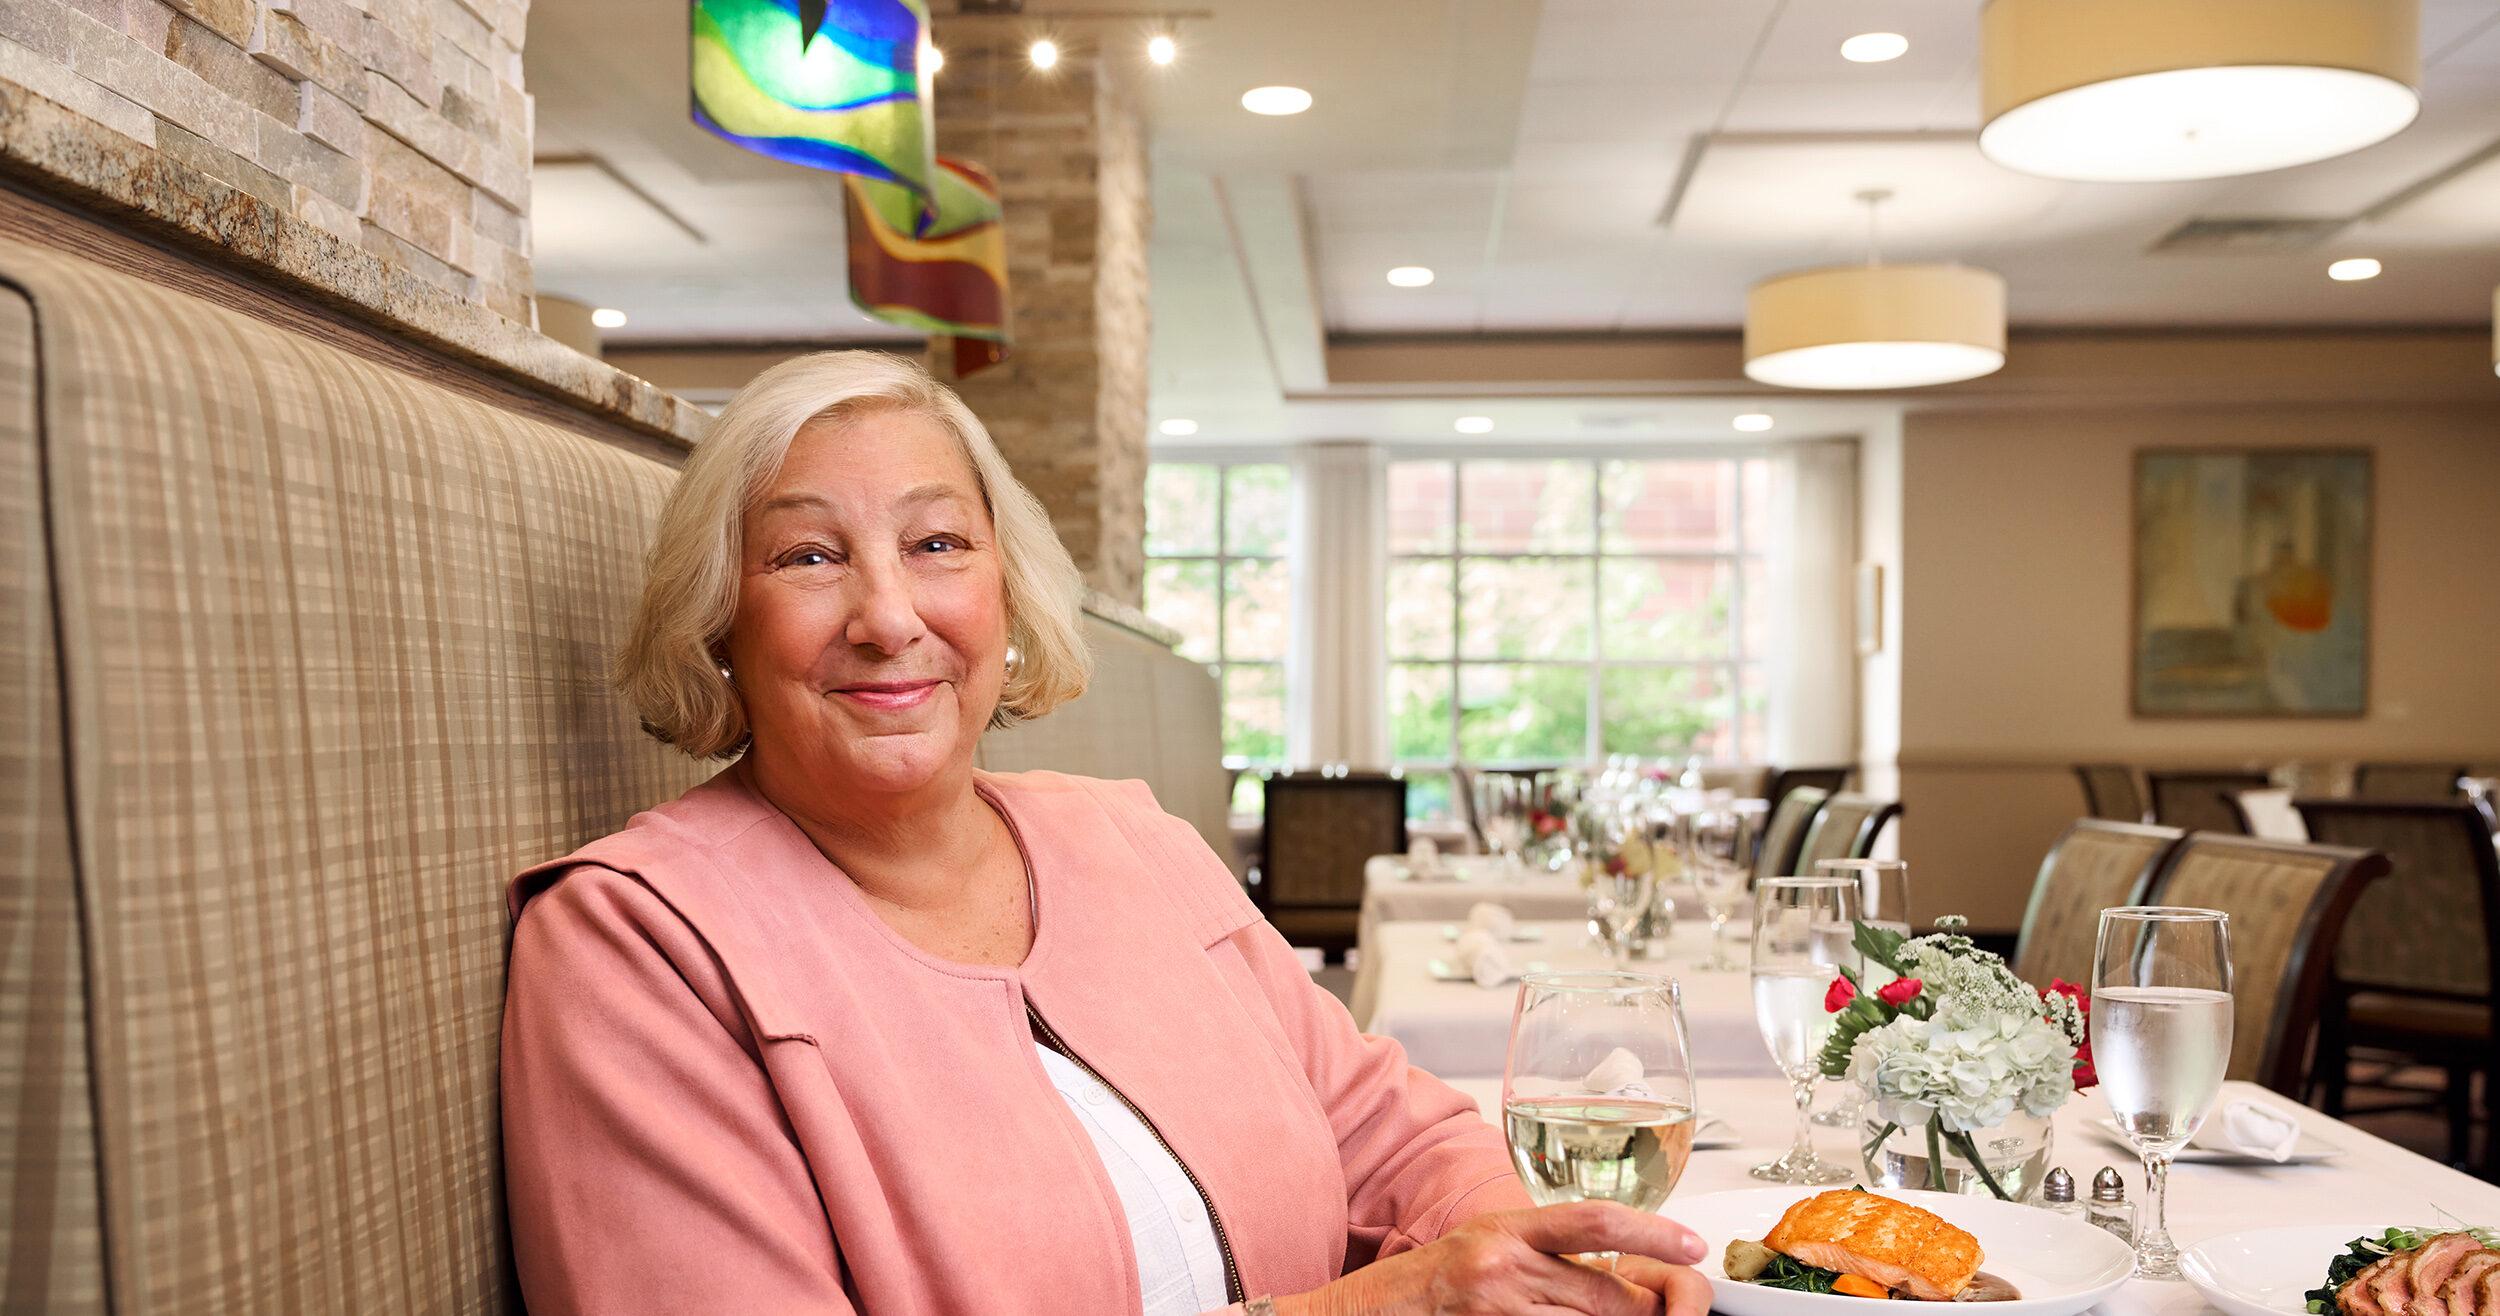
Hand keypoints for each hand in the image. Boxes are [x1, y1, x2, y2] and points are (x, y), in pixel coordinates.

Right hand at [1273, 1200, 1710, 1315]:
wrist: (1376, 1311)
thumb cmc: (1434, 1280)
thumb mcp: (1491, 1246)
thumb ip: (1549, 1253)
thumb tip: (1618, 1272)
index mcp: (1509, 1229)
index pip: (1596, 1223)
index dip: (1652, 1235)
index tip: (1693, 1246)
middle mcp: (1504, 1265)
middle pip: (1605, 1295)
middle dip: (1638, 1310)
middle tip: (1657, 1311)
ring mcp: (1498, 1308)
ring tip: (1581, 1313)